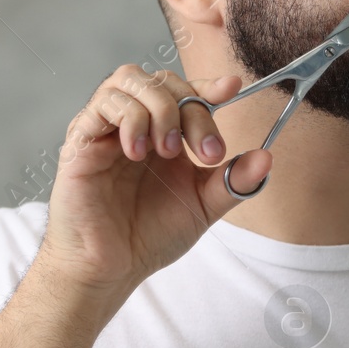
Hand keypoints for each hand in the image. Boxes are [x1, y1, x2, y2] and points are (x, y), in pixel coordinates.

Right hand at [32, 65, 270, 334]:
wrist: (111, 268)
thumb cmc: (150, 235)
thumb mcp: (203, 206)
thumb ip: (233, 181)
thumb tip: (266, 158)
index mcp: (166, 133)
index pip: (186, 91)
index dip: (208, 84)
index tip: (231, 87)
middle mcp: (137, 123)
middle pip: (164, 81)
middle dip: (192, 108)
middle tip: (205, 152)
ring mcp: (107, 128)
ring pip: (130, 79)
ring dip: (160, 109)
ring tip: (166, 152)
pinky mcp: (81, 140)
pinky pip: (102, 105)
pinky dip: (129, 119)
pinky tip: (137, 153)